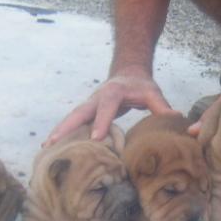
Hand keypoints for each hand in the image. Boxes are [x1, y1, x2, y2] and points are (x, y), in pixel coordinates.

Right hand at [44, 66, 178, 145]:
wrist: (127, 72)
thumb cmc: (141, 85)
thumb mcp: (152, 92)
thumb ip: (161, 105)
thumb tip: (174, 117)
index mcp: (112, 93)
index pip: (106, 108)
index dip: (101, 122)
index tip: (95, 138)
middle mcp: (95, 98)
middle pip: (78, 112)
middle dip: (66, 127)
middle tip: (53, 142)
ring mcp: (88, 105)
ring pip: (71, 119)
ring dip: (58, 132)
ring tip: (46, 148)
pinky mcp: (86, 112)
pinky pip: (72, 124)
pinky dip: (62, 134)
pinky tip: (52, 148)